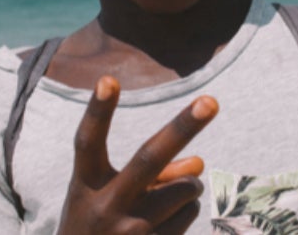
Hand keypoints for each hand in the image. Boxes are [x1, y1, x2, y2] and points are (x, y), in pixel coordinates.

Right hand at [57, 76, 217, 233]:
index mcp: (85, 186)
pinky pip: (189, 215)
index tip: (108, 79)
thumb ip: (152, 173)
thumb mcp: (110, 195)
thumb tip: (199, 163)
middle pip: (149, 159)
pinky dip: (183, 212)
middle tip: (212, 101)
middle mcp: (106, 207)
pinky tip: (160, 227)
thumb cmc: (98, 227)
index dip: (98, 112)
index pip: (88, 142)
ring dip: (187, 186)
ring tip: (161, 202)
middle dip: (182, 127)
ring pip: (185, 189)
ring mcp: (131, 233)